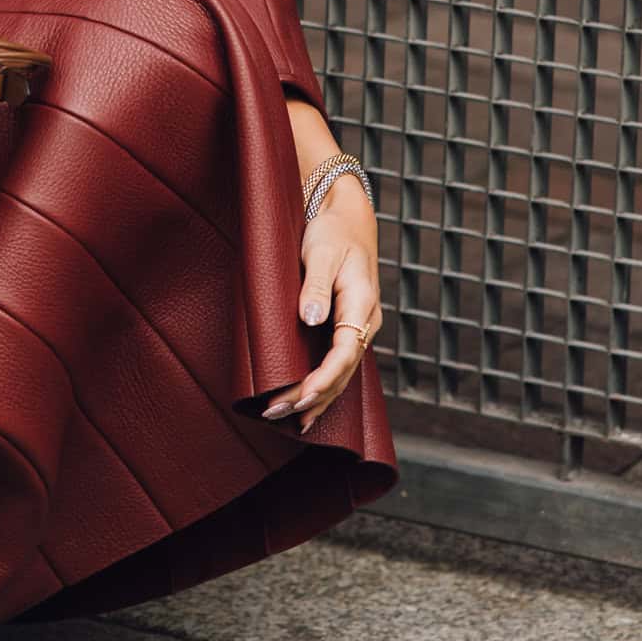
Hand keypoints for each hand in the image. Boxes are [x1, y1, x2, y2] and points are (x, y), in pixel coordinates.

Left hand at [261, 174, 382, 432]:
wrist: (348, 218)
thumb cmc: (333, 233)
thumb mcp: (321, 254)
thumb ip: (315, 287)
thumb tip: (311, 319)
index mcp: (361, 305)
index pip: (345, 352)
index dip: (324, 378)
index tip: (300, 395)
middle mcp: (364, 322)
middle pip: (343, 371)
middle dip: (313, 396)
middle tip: (277, 413)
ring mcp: (358, 327)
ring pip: (342, 373)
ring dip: (318, 398)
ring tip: (292, 422)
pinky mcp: (347, 327)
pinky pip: (338, 364)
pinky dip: (324, 386)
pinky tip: (310, 405)